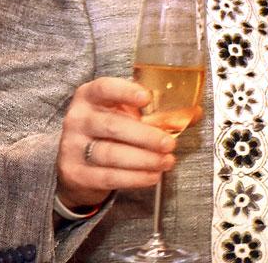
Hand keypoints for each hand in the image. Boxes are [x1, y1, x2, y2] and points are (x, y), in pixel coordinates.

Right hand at [55, 76, 181, 208]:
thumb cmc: (110, 131)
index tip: (146, 98)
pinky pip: (108, 176)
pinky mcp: (75, 173)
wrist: (77, 163)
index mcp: (90, 97)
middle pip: (112, 126)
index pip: (103, 88)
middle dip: (145, 136)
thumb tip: (194, 113)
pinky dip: (134, 178)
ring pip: (111, 154)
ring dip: (144, 159)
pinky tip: (152, 175)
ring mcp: (72, 147)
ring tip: (167, 162)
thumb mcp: (127, 114)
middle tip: (169, 143)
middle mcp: (77, 119)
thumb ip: (158, 112)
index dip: (124, 92)